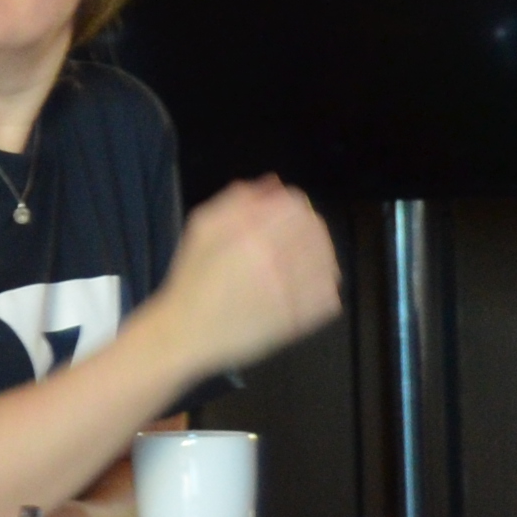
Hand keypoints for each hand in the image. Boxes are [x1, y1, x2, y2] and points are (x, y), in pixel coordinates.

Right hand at [151, 178, 344, 378]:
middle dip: (309, 228)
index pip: (296, 205)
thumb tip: (272, 184)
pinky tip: (307, 285)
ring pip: (329, 261)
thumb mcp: (202, 228)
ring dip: (320, 256)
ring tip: (302, 262)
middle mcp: (275, 261)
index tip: (285, 213)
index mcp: (250, 235)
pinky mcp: (298, 319)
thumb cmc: (191, 279)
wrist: (187, 332)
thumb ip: (236, 201)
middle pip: (316, 230)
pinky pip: (330, 295)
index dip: (294, 204)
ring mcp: (290, 292)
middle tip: (294, 237)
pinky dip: (324, 286)